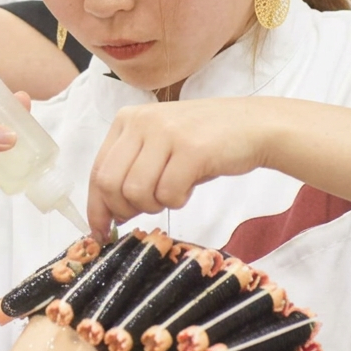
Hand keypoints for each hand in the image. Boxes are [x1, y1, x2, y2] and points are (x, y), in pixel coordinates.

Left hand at [88, 97, 274, 236]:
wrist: (254, 126)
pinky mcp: (191, 149)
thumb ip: (131, 170)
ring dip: (154, 205)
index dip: (96, 206)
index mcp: (127, 119)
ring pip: (136, 191)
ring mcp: (166, 133)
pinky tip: (189, 187)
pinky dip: (178, 201)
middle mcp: (141, 122)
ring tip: (173, 193)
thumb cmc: (205, 142)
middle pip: (110, 184)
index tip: (100, 231)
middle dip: (124, 209)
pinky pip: (168, 194)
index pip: (97, 170)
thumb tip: (109, 214)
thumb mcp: (158, 145)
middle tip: (146, 211)